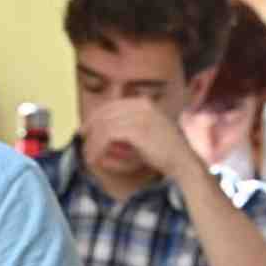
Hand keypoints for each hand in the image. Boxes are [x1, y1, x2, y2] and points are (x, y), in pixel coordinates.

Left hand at [81, 96, 199, 176]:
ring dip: (92, 142)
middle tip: (82, 142)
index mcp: (144, 103)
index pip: (112, 105)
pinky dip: (96, 147)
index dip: (96, 117)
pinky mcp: (134, 129)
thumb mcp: (144, 135)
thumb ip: (125, 130)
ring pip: (103, 125)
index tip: (85, 130)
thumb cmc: (164, 153)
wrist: (183, 163)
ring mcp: (138, 115)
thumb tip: (98, 133)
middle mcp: (141, 105)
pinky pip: (106, 135)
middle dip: (91, 127)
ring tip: (88, 155)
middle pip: (105, 113)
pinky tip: (94, 158)